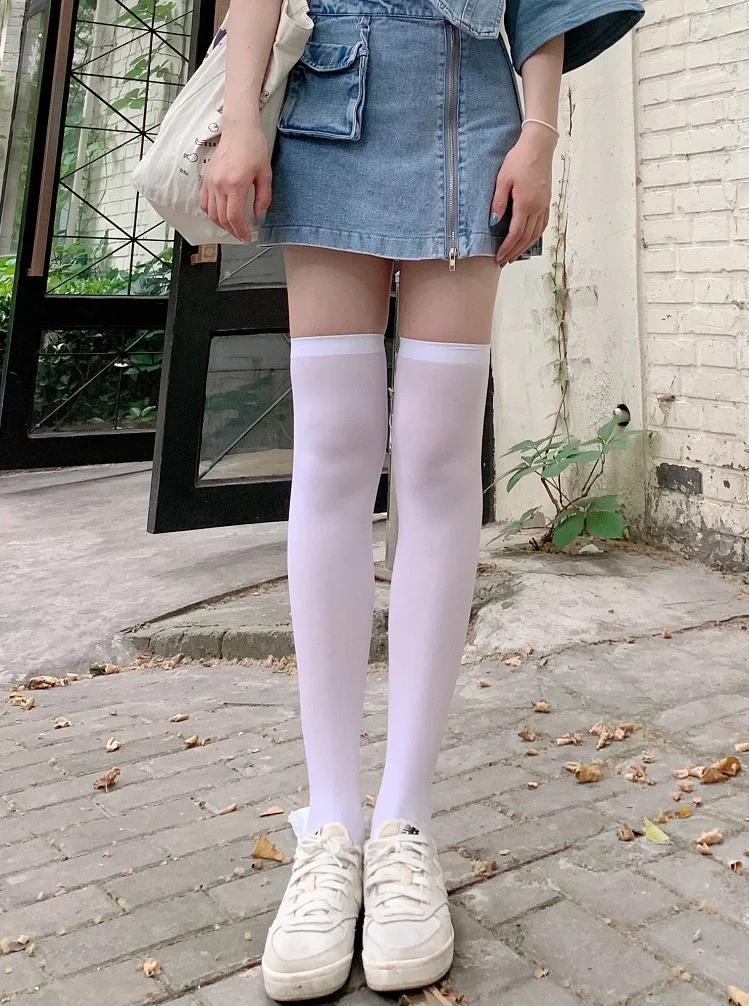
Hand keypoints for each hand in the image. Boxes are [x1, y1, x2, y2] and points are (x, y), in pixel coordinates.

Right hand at [199, 124, 271, 242]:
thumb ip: (263, 197)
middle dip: (232, 231)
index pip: (234, 217)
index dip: (241, 232)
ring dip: (221, 224)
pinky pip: (204, 202)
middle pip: (222, 218)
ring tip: (232, 228)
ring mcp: (210, 182)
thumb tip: (258, 215)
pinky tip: (220, 215)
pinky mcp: (206, 178)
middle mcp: (219, 185)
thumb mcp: (265, 174)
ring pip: (211, 213)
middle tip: (242, 236)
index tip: (247, 238)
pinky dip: (211, 213)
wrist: (239, 129)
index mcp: (235, 184)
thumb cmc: (254, 148)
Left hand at [491, 124, 554, 265]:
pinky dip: (535, 236)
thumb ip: (498, 202)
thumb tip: (494, 223)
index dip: (507, 248)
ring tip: (515, 255)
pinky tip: (529, 240)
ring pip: (536, 233)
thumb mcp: (503, 179)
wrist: (539, 146)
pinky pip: (542, 224)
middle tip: (504, 261)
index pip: (516, 234)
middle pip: (526, 238)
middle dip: (515, 252)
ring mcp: (544, 205)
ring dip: (525, 247)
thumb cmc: (518, 159)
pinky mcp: (547, 200)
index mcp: (525, 204)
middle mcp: (537, 208)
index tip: (499, 258)